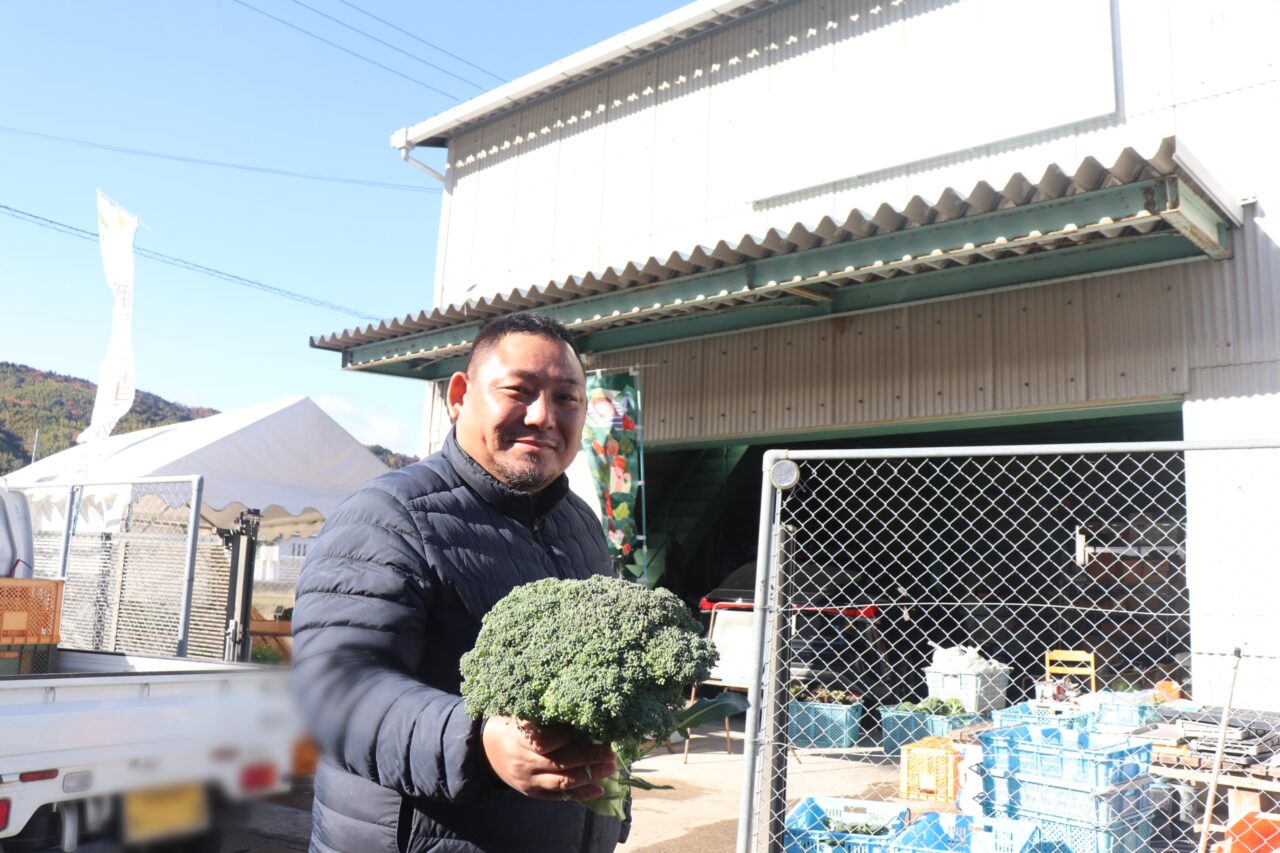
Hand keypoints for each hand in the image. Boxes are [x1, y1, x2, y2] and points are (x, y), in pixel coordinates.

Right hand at [481, 716, 615, 802]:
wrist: (484, 752)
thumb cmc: (507, 726)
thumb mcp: (517, 713)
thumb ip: (540, 711)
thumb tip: (574, 700)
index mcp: (518, 740)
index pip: (545, 742)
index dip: (566, 736)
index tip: (587, 726)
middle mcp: (524, 763)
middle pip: (560, 763)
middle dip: (589, 758)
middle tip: (611, 751)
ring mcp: (529, 781)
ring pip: (562, 782)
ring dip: (589, 776)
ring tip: (611, 768)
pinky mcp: (533, 793)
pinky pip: (559, 797)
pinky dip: (580, 794)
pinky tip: (599, 788)